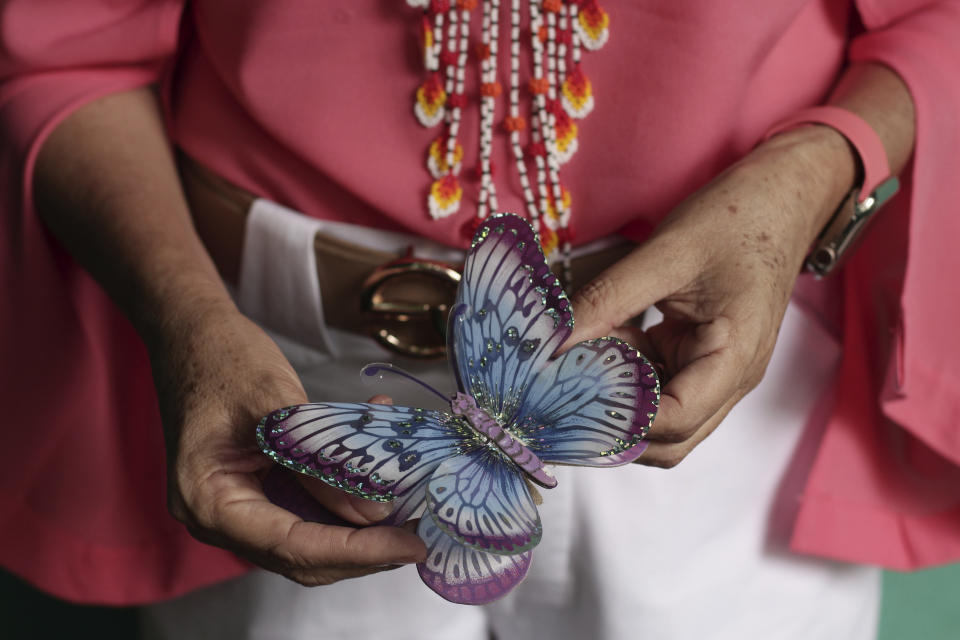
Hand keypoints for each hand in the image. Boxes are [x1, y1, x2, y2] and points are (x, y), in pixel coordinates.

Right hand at [147, 300, 426, 585]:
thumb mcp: (277, 404)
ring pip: (308, 538)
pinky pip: (305, 508)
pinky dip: (344, 496)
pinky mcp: (254, 492)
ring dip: (361, 527)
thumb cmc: (222, 358)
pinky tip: (380, 469)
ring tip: (410, 509)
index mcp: (208, 501)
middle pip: (301, 555)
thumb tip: (375, 512)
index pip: (293, 545)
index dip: (357, 550)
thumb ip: (321, 460)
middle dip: (364, 549)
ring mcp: (235, 507)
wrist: (192, 332)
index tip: (411, 544)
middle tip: (420, 534)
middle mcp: (217, 518)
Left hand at [564, 126, 855, 467]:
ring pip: (658, 416)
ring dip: (616, 395)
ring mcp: (715, 371)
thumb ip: (607, 299)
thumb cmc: (739, 218)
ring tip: (581, 356)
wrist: (781, 197)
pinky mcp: (698, 355)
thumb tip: (552, 342)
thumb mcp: (666, 253)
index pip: (674, 421)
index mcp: (734, 359)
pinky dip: (624, 369)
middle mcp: (729, 379)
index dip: (619, 420)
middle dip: (613, 424)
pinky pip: (657, 383)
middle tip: (560, 394)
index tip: (567, 400)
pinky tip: (603, 335)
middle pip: (668, 439)